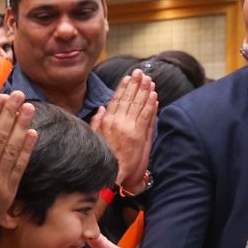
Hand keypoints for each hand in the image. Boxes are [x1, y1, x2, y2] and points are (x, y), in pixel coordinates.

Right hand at [91, 70, 156, 188]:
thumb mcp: (94, 138)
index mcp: (105, 121)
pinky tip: (154, 95)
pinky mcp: (137, 135)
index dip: (123, 88)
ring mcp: (127, 127)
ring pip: (137, 104)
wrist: (109, 174)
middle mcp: (116, 121)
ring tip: (149, 80)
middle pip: (128, 99)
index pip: (116, 100)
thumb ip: (97, 122)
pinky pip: (145, 115)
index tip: (128, 78)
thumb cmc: (102, 159)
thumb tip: (100, 109)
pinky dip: (150, 104)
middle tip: (141, 73)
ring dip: (144, 91)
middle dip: (135, 84)